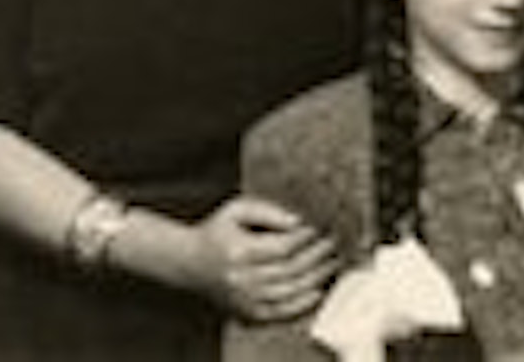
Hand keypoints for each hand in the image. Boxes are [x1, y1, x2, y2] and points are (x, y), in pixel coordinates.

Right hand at [190, 196, 338, 322]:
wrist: (188, 262)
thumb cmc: (217, 231)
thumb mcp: (237, 210)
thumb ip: (268, 212)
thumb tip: (298, 221)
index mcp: (238, 252)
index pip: (282, 247)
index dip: (307, 239)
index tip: (322, 228)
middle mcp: (240, 279)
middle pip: (290, 270)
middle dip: (318, 257)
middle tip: (334, 244)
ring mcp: (243, 299)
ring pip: (289, 293)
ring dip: (316, 279)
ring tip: (333, 264)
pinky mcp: (246, 313)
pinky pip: (280, 313)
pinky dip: (302, 305)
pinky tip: (318, 291)